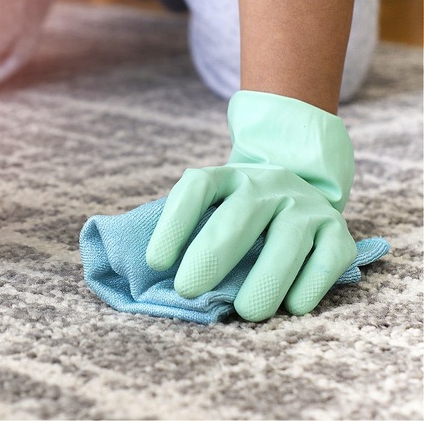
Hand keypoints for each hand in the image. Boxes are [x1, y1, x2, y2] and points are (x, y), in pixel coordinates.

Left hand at [145, 91, 356, 320]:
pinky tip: (294, 306)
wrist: (300, 190)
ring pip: (289, 238)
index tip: (154, 262)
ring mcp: (305, 204)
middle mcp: (267, 184)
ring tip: (247, 312)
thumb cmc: (240, 215)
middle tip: (188, 290)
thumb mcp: (213, 207)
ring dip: (267, 277)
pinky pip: (329, 255)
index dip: (174, 223)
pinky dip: (312, 282)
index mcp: (227, 177)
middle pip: (238, 215)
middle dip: (212, 255)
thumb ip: (188, 231)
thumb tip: (151, 276)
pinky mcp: (337, 230)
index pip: (197, 189)